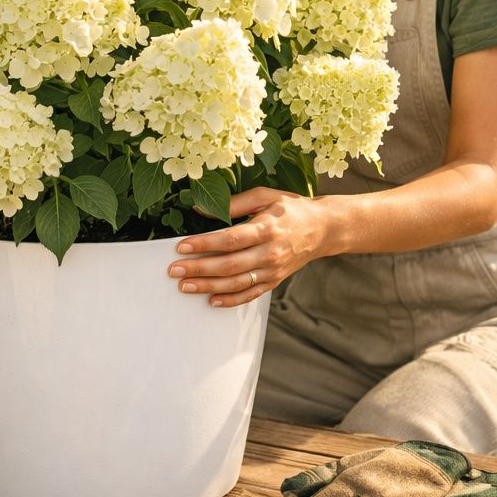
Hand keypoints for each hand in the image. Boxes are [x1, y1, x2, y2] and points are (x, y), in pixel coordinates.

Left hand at [167, 187, 331, 307]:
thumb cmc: (291, 209)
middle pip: (229, 265)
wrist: (323, 229)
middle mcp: (269, 252)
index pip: (229, 240)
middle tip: (174, 270)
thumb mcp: (265, 196)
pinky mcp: (274, 281)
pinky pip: (250, 295)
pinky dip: (230, 300)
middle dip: (198, 269)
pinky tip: (212, 300)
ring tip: (185, 286)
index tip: (181, 247)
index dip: (203, 244)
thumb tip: (201, 209)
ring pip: (236, 283)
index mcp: (266, 228)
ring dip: (208, 287)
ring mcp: (272, 270)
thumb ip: (234, 202)